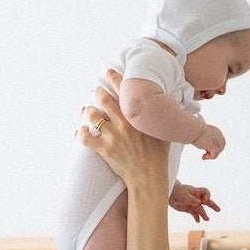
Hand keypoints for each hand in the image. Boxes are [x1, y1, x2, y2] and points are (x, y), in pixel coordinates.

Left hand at [79, 74, 167, 192]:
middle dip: (98, 92)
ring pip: (92, 115)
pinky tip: (80, 130)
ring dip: (87, 111)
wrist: (149, 178)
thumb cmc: (159, 157)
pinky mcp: (103, 149)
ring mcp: (112, 136)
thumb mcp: (164, 132)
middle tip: (96, 91)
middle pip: (103, 99)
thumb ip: (162, 117)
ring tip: (86, 110)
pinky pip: (84, 137)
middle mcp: (123, 123)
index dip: (114, 78)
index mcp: (137, 116)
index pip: (123, 91)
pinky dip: (80, 132)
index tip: (109, 72)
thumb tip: (169, 104)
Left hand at [169, 183, 219, 222]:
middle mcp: (196, 198)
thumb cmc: (176, 191)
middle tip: (218, 210)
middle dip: (213, 205)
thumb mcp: (184, 195)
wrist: (169, 195)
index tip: (204, 201)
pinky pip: (195, 214)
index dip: (207, 196)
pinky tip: (198, 221)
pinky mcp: (189, 209)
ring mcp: (193, 204)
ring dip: (204, 214)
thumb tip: (199, 202)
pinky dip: (196, 217)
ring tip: (207, 219)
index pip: (206, 192)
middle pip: (207, 202)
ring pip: (200, 209)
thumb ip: (191, 199)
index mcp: (196, 192)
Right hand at [192, 123, 225, 159]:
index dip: (216, 147)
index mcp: (217, 131)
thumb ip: (208, 138)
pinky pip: (214, 155)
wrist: (193, 129)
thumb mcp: (204, 133)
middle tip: (206, 154)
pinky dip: (209, 157)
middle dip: (214, 152)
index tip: (208, 150)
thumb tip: (206, 146)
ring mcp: (216, 141)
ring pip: (218, 152)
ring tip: (204, 155)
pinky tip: (203, 156)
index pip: (221, 142)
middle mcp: (219, 136)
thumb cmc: (195, 130)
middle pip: (221, 147)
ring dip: (211, 155)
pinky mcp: (213, 146)